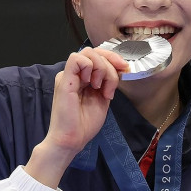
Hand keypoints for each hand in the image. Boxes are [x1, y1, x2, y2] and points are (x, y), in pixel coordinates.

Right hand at [25, 47, 127, 187]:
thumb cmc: (85, 123)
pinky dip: (90, 67)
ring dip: (103, 68)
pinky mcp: (64, 80)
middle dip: (112, 61)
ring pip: (89, 53)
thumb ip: (109, 81)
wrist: (72, 139)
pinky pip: (77, 59)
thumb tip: (121, 67)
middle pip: (95, 51)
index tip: (126, 69)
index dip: (114, 58)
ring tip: (102, 88)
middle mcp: (75, 74)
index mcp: (84, 77)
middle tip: (118, 78)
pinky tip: (93, 84)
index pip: (99, 55)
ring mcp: (68, 75)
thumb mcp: (104, 97)